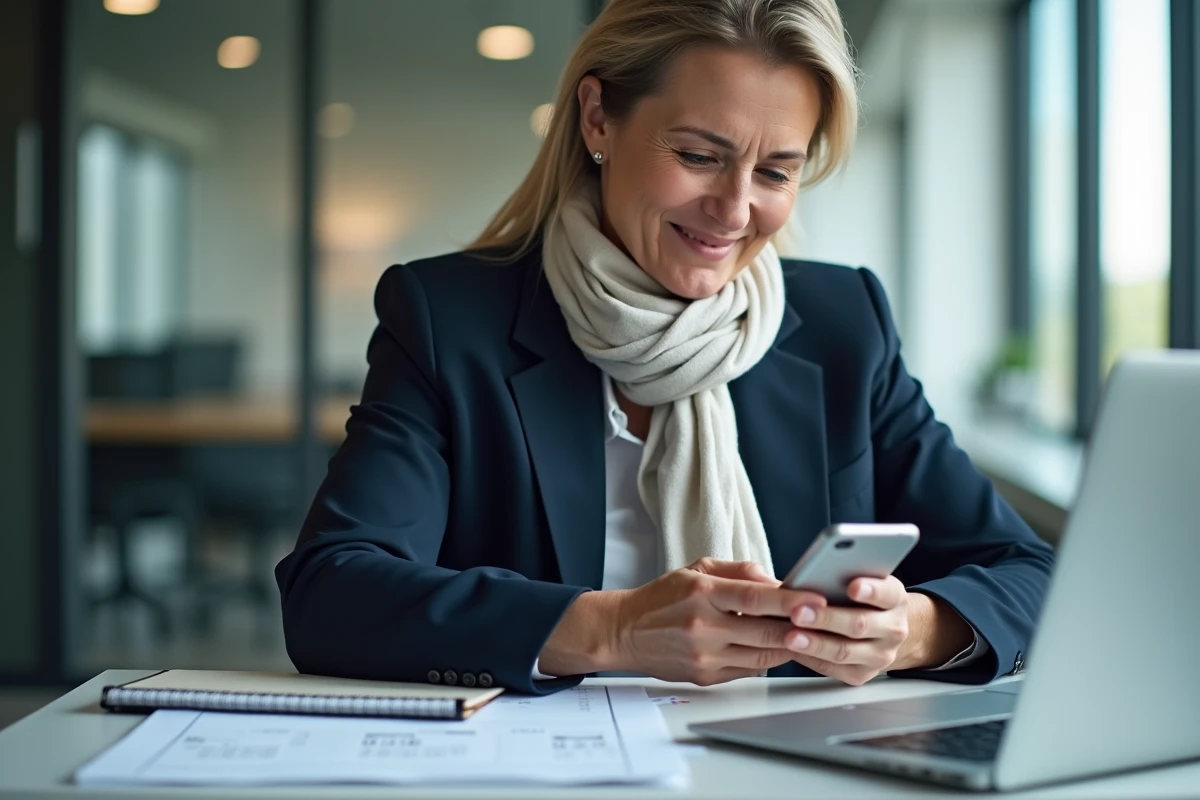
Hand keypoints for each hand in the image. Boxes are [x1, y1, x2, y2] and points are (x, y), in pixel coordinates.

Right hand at [607, 558, 826, 685]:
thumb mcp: (695, 569)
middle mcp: (703, 626)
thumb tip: (774, 579)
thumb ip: (738, 571)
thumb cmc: (661, 598)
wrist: (624, 631)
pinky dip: (765, 658)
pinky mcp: (705, 677)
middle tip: (824, 621)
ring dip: (788, 645)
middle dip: (800, 627)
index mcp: (702, 593)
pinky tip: (771, 646)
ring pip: (763, 655)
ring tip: (803, 633)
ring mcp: (704, 655)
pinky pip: (749, 670)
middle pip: (766, 631)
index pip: (756, 597)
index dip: (791, 600)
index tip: (817, 600)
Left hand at [783, 575, 910, 684]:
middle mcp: (892, 629)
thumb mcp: (864, 580)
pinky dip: (810, 658)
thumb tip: (815, 572)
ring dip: (814, 644)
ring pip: (844, 651)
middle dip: (826, 618)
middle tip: (799, 612)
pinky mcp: (862, 675)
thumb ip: (845, 576)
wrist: (883, 632)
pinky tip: (793, 649)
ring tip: (790, 636)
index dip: (871, 590)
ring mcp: (880, 655)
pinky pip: (832, 669)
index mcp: (895, 600)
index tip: (853, 587)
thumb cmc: (864, 600)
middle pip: (859, 624)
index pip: (887, 594)